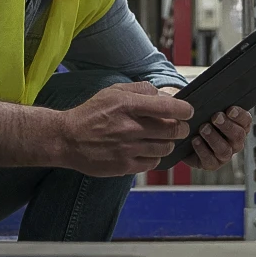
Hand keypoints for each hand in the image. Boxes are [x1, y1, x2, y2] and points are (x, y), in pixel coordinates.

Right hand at [58, 81, 192, 176]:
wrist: (67, 139)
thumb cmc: (92, 113)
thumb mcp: (113, 91)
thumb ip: (141, 89)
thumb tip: (165, 96)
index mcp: (128, 105)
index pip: (168, 107)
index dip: (184, 110)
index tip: (188, 111)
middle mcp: (129, 127)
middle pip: (172, 130)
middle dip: (181, 128)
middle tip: (178, 127)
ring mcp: (127, 149)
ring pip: (165, 148)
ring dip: (168, 143)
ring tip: (161, 138)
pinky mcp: (124, 166)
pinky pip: (152, 163)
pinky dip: (155, 157)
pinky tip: (147, 150)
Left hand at [183, 106, 251, 170]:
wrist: (185, 133)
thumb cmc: (200, 117)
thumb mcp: (207, 106)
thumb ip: (213, 101)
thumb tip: (211, 92)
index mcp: (238, 125)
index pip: (246, 121)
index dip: (240, 116)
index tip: (230, 109)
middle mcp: (234, 142)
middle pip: (238, 136)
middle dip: (227, 126)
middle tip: (216, 117)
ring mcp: (223, 154)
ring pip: (225, 150)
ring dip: (214, 138)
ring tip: (203, 128)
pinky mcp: (211, 163)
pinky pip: (210, 161)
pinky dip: (202, 150)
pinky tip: (195, 140)